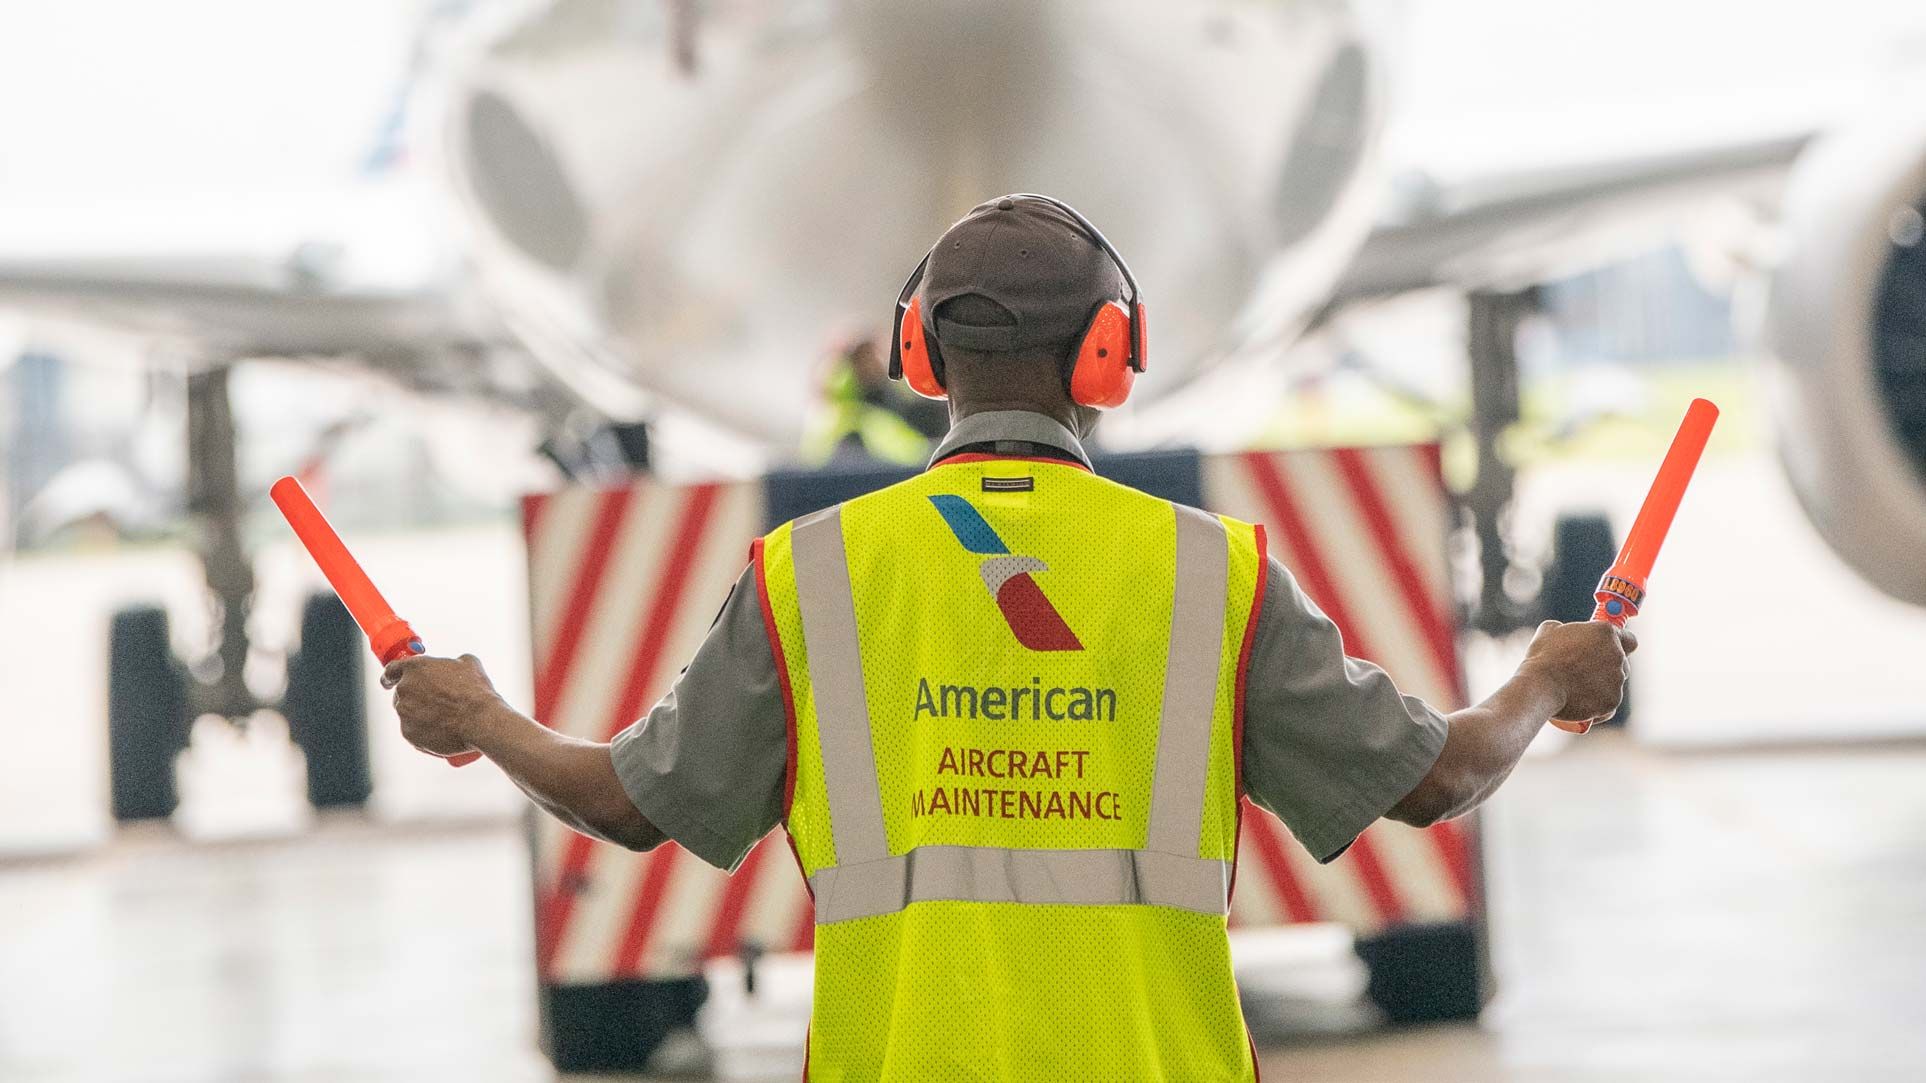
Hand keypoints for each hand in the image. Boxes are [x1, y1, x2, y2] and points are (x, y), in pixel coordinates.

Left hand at [381, 653, 501, 758]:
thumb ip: (453, 662)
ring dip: (420, 715)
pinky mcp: (408, 733)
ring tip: (444, 718)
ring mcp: (404, 712)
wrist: (480, 721)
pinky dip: (424, 731)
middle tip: (436, 703)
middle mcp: (404, 688)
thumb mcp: (469, 664)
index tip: (390, 681)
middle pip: (401, 693)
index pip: (392, 669)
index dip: (391, 676)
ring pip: (407, 713)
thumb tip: (454, 666)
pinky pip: (413, 731)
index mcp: (415, 667)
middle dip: (415, 697)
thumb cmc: (475, 692)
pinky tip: (442, 730)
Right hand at [1519, 620, 1636, 734]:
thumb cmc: (1543, 657)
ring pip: (1614, 684)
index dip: (1619, 644)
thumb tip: (1562, 631)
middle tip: (1584, 671)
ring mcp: (1617, 680)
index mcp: (1605, 633)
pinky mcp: (1612, 702)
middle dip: (1607, 667)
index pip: (1629, 639)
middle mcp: (1617, 655)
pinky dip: (1597, 706)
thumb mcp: (1549, 631)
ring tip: (1575, 689)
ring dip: (1600, 686)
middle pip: (1622, 663)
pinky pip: (1608, 705)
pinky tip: (1579, 703)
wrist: (1540, 686)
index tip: (1607, 650)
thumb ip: (1564, 629)